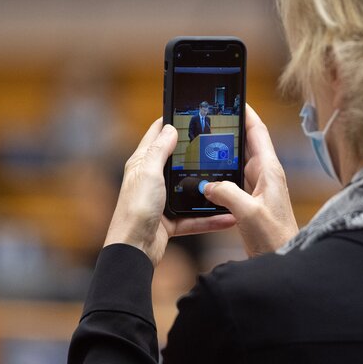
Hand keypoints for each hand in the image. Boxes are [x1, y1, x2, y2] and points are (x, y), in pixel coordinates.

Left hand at [104, 119, 235, 266]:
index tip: (191, 113)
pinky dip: (211, 218)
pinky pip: (195, 217)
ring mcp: (163, 201)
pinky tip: (228, 216)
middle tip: (218, 143)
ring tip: (228, 180)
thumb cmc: (135, 210)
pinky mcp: (171, 221)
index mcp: (143, 164)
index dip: (172, 122)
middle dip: (196, 153)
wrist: (133, 250)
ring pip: (190, 190)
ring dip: (208, 188)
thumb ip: (160, 150)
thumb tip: (170, 128)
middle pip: (177, 161)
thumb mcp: (148, 173)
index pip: (157, 135)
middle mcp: (152, 180)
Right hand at [204, 105, 297, 256]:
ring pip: (238, 162)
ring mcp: (259, 188)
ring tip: (204, 142)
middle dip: (230, 130)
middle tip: (211, 118)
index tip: (234, 99)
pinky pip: (234, 181)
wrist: (283, 259)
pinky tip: (207, 176)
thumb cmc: (276, 238)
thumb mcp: (249, 213)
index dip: (247, 113)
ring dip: (224, 153)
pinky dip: (221, 175)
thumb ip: (228, 194)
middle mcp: (265, 175)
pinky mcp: (251, 201)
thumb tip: (208, 184)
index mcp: (269, 170)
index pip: (258, 132)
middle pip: (246, 144)